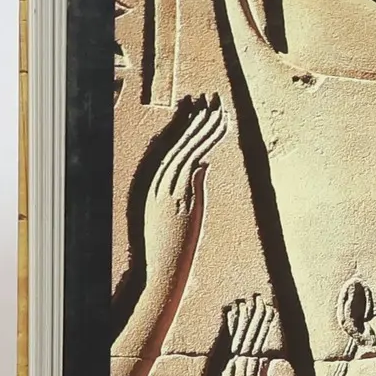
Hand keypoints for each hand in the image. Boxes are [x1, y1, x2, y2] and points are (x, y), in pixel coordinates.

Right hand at [138, 94, 225, 298]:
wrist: (161, 274)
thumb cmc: (169, 251)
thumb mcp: (177, 214)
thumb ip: (191, 187)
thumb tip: (205, 164)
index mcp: (157, 188)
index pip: (174, 150)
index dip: (188, 128)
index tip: (201, 109)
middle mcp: (160, 186)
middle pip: (179, 145)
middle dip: (197, 122)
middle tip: (212, 100)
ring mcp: (168, 193)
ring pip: (186, 151)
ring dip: (203, 130)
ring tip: (219, 111)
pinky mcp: (178, 200)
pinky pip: (191, 165)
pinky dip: (202, 147)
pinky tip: (214, 133)